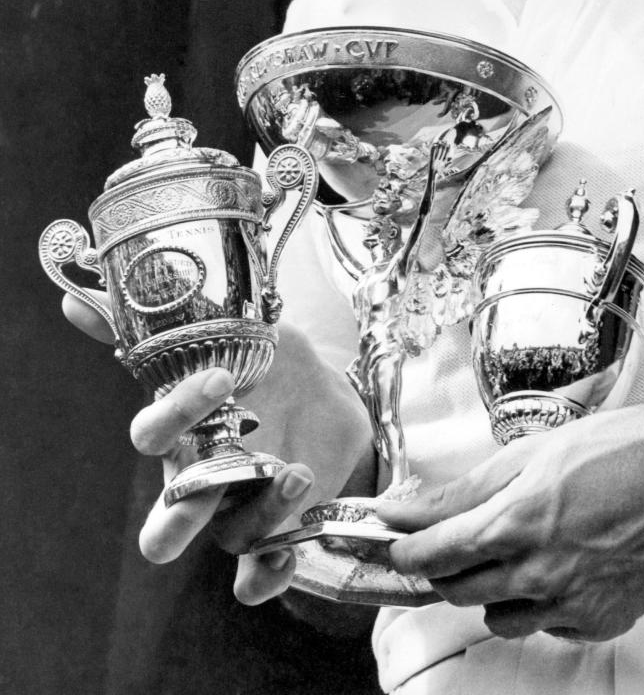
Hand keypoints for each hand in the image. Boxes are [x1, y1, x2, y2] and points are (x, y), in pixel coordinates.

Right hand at [62, 292, 371, 604]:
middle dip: (180, 519)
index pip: (151, 436)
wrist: (325, 399)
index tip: (220, 377)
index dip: (176, 413)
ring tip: (297, 472)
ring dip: (262, 515)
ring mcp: (236, 511)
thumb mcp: (229, 332)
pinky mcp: (274, 532)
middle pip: (163, 527)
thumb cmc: (265, 367)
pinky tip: (289, 549)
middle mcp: (201, 480)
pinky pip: (255, 580)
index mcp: (183, 434)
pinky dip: (267, 577)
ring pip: (227, 542)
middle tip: (221, 477)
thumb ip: (166, 322)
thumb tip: (78, 302)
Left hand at [378, 401, 643, 641]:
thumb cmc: (620, 450)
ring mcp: (572, 603)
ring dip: (496, 588)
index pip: (435, 554)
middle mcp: (540, 572)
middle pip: (459, 591)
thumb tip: (401, 507)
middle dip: (448, 567)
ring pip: (500, 616)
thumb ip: (461, 490)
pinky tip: (566, 563)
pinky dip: (544, 602)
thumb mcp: (531, 454)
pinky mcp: (602, 623)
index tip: (397, 544)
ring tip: (524, 545)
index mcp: (517, 520)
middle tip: (463, 538)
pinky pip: (549, 626)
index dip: (407, 551)